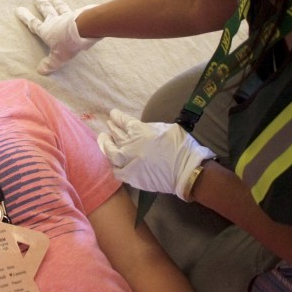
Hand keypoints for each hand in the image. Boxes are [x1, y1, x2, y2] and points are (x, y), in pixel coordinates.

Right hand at [15, 0, 98, 73]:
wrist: (84, 31)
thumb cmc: (68, 44)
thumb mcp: (58, 58)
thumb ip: (49, 64)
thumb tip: (40, 71)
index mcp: (46, 31)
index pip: (33, 24)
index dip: (25, 17)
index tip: (18, 9)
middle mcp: (54, 21)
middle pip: (46, 11)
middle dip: (41, 5)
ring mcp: (66, 16)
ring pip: (59, 8)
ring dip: (56, 4)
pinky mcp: (77, 15)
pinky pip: (74, 10)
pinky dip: (73, 8)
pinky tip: (77, 7)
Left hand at [97, 109, 214, 199]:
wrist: (187, 171)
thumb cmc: (181, 147)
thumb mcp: (164, 128)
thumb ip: (148, 127)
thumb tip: (142, 128)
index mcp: (139, 131)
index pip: (122, 120)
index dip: (116, 116)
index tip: (113, 114)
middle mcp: (129, 144)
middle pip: (114, 134)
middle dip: (111, 128)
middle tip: (109, 126)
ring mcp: (128, 161)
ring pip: (109, 151)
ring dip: (106, 144)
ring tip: (105, 140)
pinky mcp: (131, 176)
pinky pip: (116, 170)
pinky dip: (113, 165)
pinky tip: (113, 161)